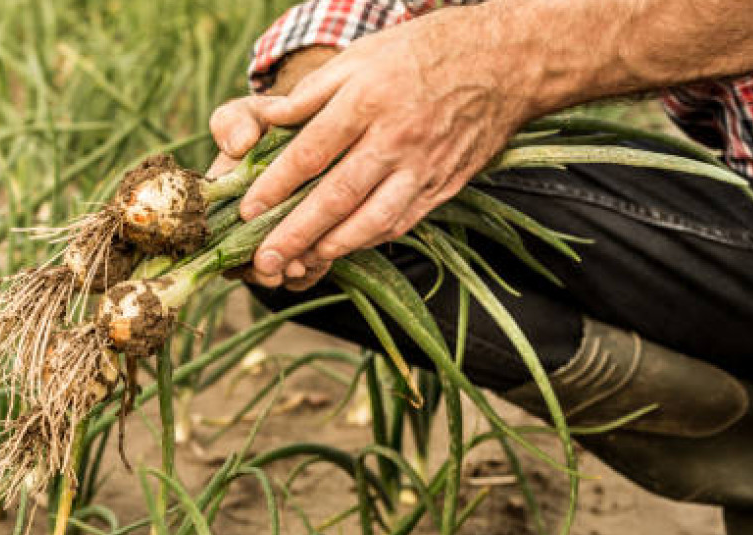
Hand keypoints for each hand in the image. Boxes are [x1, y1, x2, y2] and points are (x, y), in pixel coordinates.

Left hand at [212, 8, 530, 287]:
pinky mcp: (444, 185)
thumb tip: (268, 123)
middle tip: (263, 260)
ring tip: (299, 264)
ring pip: (372, 219)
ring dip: (333, 247)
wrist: (505, 62)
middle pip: (337, 195)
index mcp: (368, 99)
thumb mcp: (361, 56)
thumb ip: (312, 93)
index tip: (248, 210)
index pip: (312, 151)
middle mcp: (396, 137)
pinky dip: (369, 239)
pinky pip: (402, 222)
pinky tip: (343, 247)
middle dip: (296, 232)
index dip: (276, 185)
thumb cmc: (421, 53)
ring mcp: (424, 166)